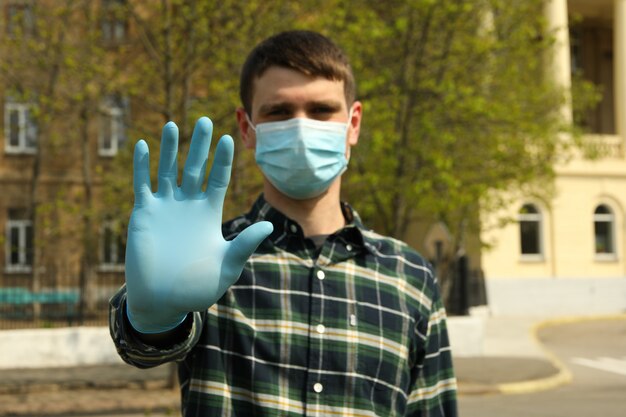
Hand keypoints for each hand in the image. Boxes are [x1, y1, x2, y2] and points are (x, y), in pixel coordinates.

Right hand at [124, 117, 272, 333]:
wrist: (164, 301)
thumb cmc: (198, 288)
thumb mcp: (227, 265)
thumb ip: (244, 244)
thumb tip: (268, 225)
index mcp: (209, 214)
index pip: (218, 178)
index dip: (222, 159)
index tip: (228, 138)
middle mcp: (188, 206)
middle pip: (195, 168)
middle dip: (199, 145)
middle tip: (204, 120)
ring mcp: (166, 208)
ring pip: (168, 171)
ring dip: (169, 149)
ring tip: (172, 125)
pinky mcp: (144, 214)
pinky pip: (143, 185)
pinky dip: (142, 166)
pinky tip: (144, 146)